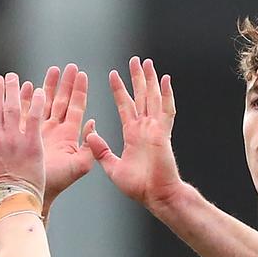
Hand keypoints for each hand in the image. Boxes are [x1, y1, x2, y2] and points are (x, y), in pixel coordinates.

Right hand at [19, 64, 94, 213]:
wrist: (33, 194)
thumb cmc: (57, 183)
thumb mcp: (79, 166)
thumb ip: (90, 147)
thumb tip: (94, 124)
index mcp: (69, 136)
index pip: (75, 107)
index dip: (79, 90)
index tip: (81, 73)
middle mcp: (55, 131)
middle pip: (61, 101)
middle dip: (65, 83)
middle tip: (69, 66)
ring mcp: (39, 131)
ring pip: (44, 103)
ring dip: (48, 86)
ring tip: (52, 69)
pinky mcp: (24, 133)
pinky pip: (26, 111)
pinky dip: (27, 98)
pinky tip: (28, 85)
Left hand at [86, 57, 181, 210]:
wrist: (156, 196)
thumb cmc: (138, 186)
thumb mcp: (112, 167)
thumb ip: (101, 151)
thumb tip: (90, 133)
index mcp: (133, 134)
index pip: (125, 106)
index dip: (119, 90)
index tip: (113, 75)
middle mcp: (145, 128)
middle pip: (141, 96)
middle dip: (137, 78)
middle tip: (134, 60)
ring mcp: (155, 129)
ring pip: (153, 98)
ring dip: (150, 80)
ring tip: (146, 63)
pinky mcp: (163, 133)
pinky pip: (166, 110)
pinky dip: (167, 94)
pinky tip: (165, 80)